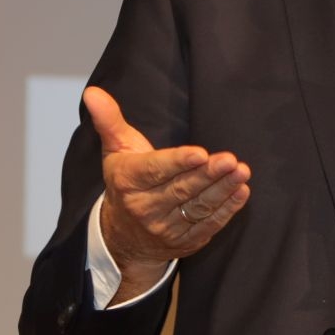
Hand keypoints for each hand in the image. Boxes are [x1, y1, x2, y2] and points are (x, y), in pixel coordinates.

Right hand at [84, 86, 250, 296]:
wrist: (123, 237)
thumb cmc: (125, 182)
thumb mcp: (115, 150)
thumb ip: (109, 120)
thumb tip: (93, 92)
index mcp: (127, 181)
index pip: (154, 171)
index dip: (178, 163)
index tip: (200, 153)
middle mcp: (144, 207)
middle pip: (181, 189)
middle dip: (208, 174)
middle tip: (231, 160)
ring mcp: (165, 228)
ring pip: (198, 207)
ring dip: (223, 190)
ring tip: (241, 172)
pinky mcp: (185, 241)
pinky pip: (208, 225)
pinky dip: (227, 210)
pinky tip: (241, 192)